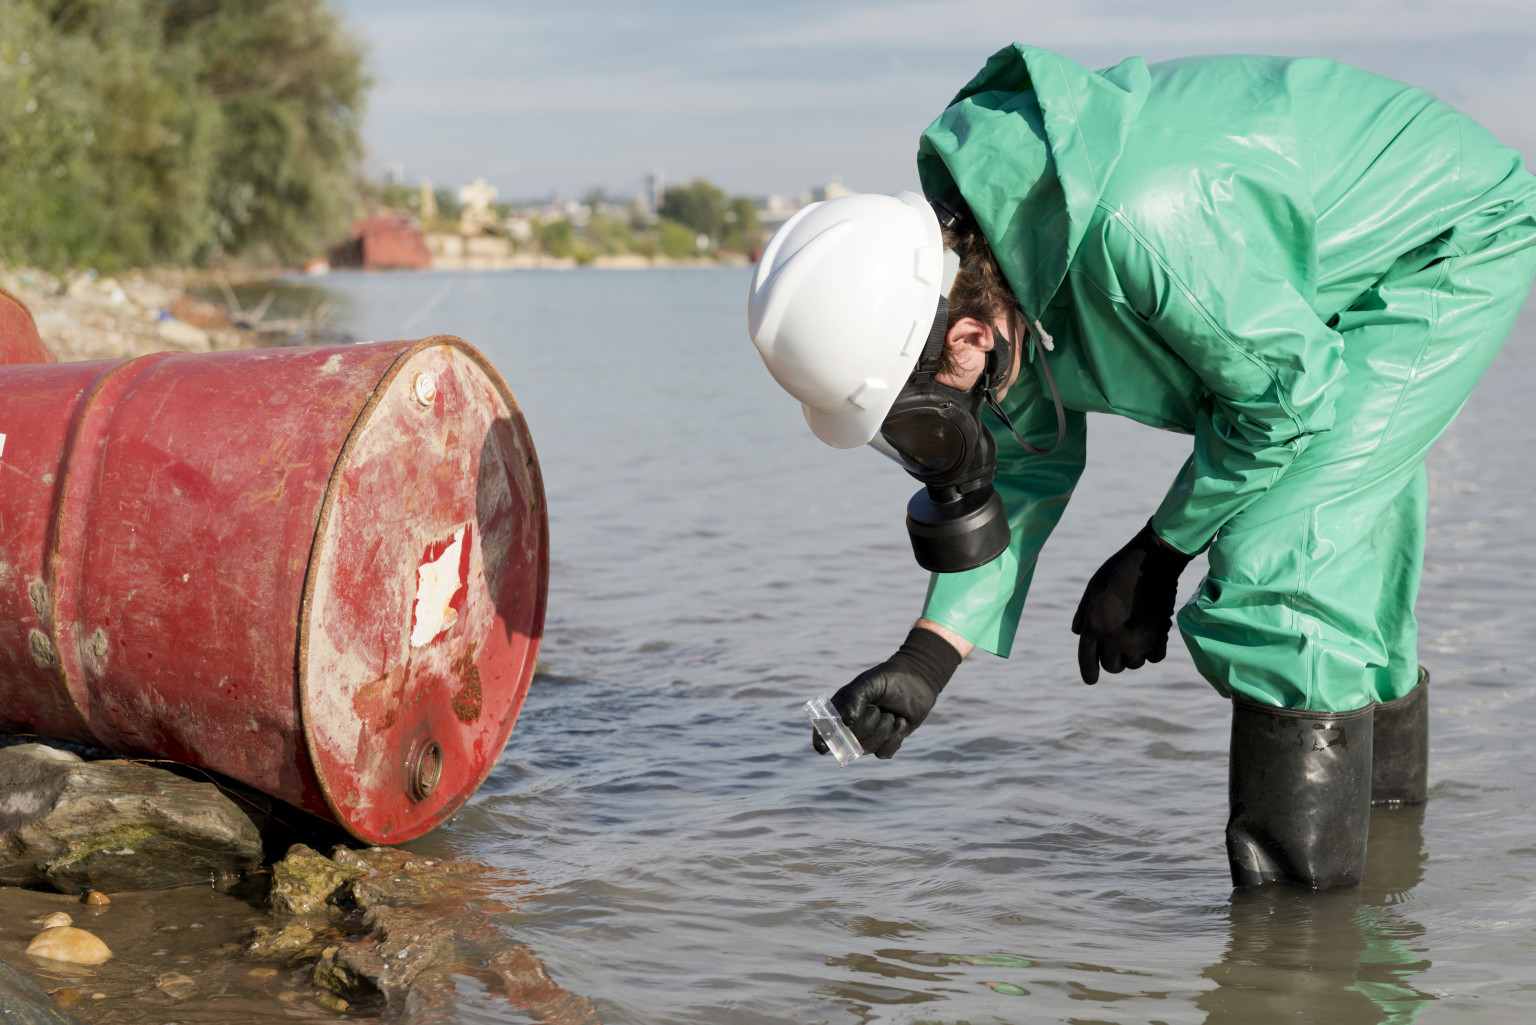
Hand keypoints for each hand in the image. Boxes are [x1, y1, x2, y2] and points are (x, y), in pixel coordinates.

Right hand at [813, 627, 962, 758]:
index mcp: (842, 706)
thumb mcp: (870, 682)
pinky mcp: (887, 742)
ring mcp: (870, 734)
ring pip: (867, 749)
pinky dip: (894, 739)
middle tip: (877, 709)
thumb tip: (846, 723)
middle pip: (849, 741)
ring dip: (882, 731)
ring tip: (891, 714)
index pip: (825, 726)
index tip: (821, 747)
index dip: (821, 738)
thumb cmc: (890, 677)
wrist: (918, 680)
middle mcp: (853, 724)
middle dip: (865, 727)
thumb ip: (856, 698)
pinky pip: (884, 753)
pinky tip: (901, 722)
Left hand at [1071, 521, 1193, 683]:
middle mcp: (1114, 639)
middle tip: (1118, 644)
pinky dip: (1152, 650)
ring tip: (1134, 635)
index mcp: (1093, 627)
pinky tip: (1151, 636)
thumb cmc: (1118, 572)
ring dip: (1132, 655)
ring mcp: (1138, 641)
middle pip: (1112, 667)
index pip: (1087, 661)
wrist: (1152, 561)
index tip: (1091, 679)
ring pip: (1133, 664)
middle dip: (1113, 659)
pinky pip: (1154, 657)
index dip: (1089, 673)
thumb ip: (1083, 614)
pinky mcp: (1159, 638)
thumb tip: (1078, 634)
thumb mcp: (1092, 589)